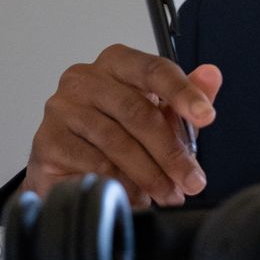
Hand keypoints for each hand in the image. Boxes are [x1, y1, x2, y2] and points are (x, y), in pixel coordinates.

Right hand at [23, 44, 221, 209]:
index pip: (154, 70)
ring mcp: (62, 108)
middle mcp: (85, 78)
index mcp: (117, 63)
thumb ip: (188, 96)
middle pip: (137, 111)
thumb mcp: (161, 114)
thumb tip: (212, 75)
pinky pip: (92, 163)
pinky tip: (136, 196)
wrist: (71, 167)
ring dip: (149, 174)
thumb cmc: (119, 133)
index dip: (183, 93)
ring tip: (168, 194)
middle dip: (170, 151)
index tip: (206, 116)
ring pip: (116, 141)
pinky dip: (120, 183)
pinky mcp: (47, 139)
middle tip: (191, 180)